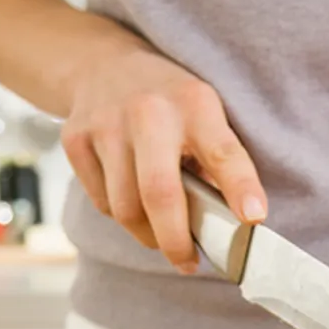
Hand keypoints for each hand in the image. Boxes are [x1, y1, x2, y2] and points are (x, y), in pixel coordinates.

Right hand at [59, 48, 266, 272]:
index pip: (222, 151)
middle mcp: (148, 112)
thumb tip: (228, 223)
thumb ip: (215, 161)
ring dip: (148, 235)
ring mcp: (106, 125)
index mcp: (194, 103)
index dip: (240, 187)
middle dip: (176, 240)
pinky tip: (133, 202)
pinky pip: (102, 202)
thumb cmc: (168, 103)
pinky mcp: (75, 140)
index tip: (253, 218)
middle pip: (159, 193)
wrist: (101, 66)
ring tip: (163, 236)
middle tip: (188, 263)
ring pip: (125, 209)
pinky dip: (121, 215)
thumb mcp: (203, 113)